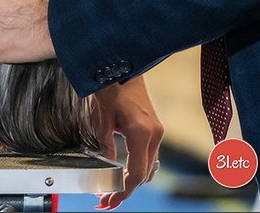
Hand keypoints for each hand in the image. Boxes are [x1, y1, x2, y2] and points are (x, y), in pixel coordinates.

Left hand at [91, 79, 163, 209]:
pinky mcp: (154, 126)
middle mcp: (154, 134)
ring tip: (111, 188)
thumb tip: (106, 165)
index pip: (135, 174)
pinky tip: (122, 170)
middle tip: (106, 199)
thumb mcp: (102, 116)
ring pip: (148, 166)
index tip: (109, 201)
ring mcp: (157, 130)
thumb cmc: (111, 84)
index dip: (122, 191)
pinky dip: (137, 165)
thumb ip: (105, 143)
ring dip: (132, 178)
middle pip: (144, 174)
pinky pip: (149, 154)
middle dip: (126, 189)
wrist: (123, 61)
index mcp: (142, 133)